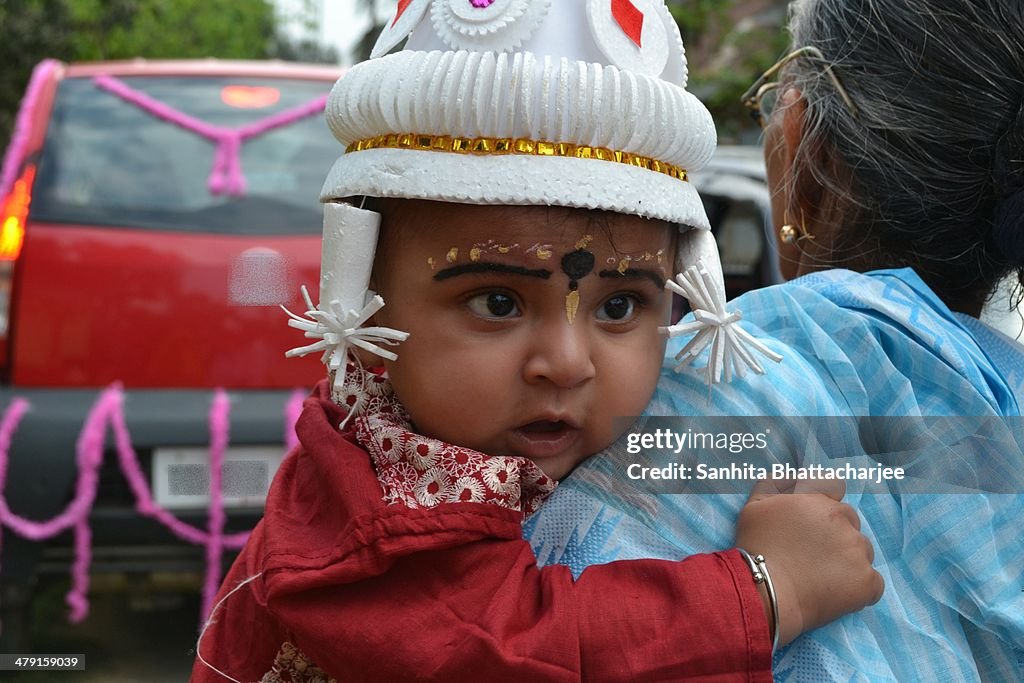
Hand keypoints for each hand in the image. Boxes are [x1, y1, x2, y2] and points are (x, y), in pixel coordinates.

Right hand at [735, 476, 883, 645]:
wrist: (764, 591)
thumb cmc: (756, 548)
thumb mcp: (755, 505)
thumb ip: (777, 485)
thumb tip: (795, 478)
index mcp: (821, 503)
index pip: (837, 498)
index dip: (826, 514)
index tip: (814, 532)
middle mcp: (845, 521)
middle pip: (851, 527)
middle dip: (837, 539)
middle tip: (813, 558)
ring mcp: (859, 552)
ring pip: (862, 554)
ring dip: (848, 563)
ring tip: (822, 579)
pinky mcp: (868, 582)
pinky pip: (872, 583)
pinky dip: (858, 589)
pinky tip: (835, 594)